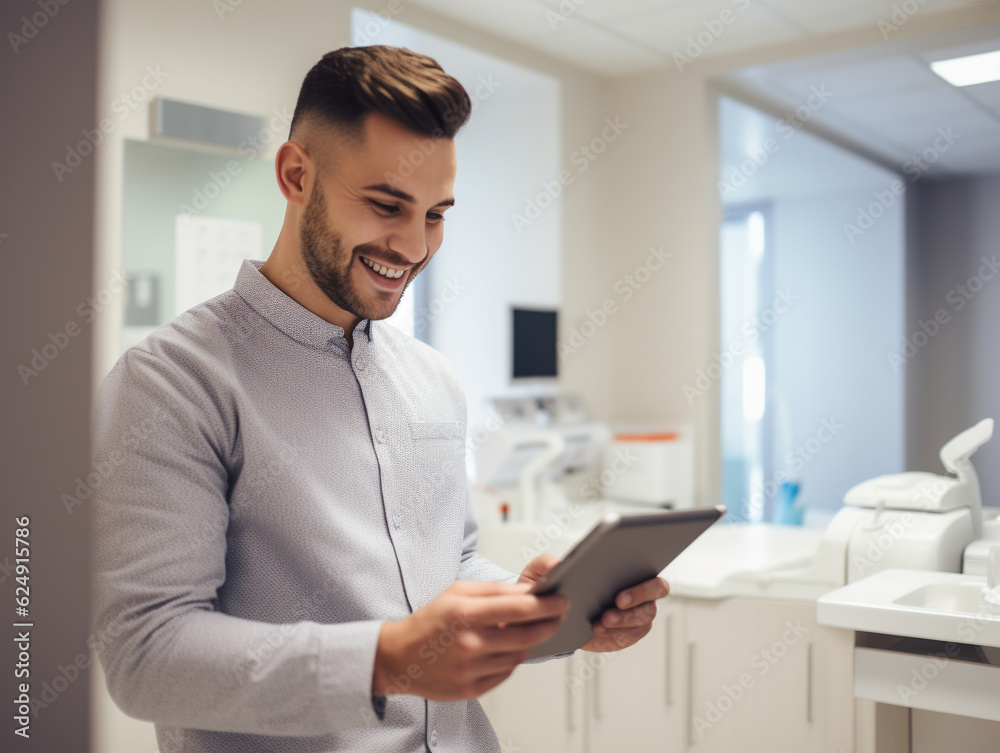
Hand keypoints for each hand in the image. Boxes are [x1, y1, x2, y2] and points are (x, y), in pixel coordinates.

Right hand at [372, 580, 569, 700]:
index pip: (519, 608)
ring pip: (519, 656)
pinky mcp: (471, 689)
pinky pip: (506, 674)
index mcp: (465, 613)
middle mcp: (469, 643)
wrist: (398, 657)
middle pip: (526, 635)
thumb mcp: (457, 592)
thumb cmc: (429, 621)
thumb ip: (495, 591)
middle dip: (549, 623)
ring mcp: (470, 669)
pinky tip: (505, 650)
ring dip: (529, 642)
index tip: (562, 599)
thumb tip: (529, 591)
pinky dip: (511, 661)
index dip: (547, 604)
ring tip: (527, 631)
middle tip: (559, 615)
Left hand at [518, 555, 670, 653]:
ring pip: (645, 616)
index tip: (622, 583)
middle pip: (657, 588)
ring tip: (602, 621)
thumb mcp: (541, 572)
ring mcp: (635, 613)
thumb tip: (556, 564)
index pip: (649, 563)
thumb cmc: (554, 586)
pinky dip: (617, 634)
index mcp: (624, 566)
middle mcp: (637, 588)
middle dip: (640, 595)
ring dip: (625, 619)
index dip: (642, 570)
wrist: (552, 616)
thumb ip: (544, 563)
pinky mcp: (627, 633)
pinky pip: (631, 635)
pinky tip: (598, 630)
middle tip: (617, 601)